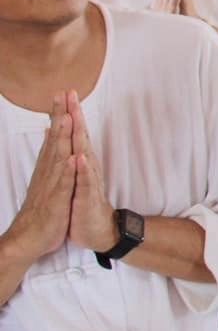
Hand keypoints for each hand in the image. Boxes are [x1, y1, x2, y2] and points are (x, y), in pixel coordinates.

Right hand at [1, 95, 76, 263]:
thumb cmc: (42, 208)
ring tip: (67, 118)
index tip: (63, 93)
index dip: (59, 114)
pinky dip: (69, 172)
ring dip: (62, 137)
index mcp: (48, 166)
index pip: (54, 135)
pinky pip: (64, 185)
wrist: (29, 238)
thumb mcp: (46, 178)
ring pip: (58, 157)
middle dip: (60, 116)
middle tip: (63, 94)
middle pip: (55, 139)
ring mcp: (52, 185)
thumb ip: (48, 155)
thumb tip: (48, 132)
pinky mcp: (57, 201)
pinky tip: (74, 158)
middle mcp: (48, 171)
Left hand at [63, 93, 116, 254]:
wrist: (97, 229)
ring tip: (76, 118)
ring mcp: (88, 180)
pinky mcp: (87, 196)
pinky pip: (86, 182)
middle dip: (75, 116)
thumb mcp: (74, 175)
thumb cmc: (83, 202)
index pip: (74, 133)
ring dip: (80, 136)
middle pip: (80, 136)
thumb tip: (61, 133)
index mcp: (80, 161)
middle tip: (71, 95)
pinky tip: (81, 158)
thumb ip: (70, 153)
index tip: (64, 92)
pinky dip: (83, 170)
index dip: (69, 112)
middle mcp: (86, 166)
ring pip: (84, 153)